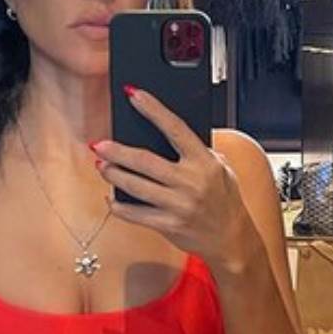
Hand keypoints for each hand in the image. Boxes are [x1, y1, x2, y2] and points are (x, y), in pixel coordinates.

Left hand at [91, 87, 256, 274]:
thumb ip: (200, 151)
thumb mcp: (222, 169)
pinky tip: (111, 198)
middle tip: (100, 144)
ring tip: (101, 166)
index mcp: (205, 163)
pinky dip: (118, 206)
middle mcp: (191, 183)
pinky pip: (135, 214)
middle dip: (117, 151)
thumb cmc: (225, 200)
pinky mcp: (168, 225)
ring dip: (113, 175)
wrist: (232, 238)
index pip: (175, 128)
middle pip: (145, 161)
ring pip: (135, 187)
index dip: (153, 109)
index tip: (134, 95)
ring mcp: (178, 205)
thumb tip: (170, 133)